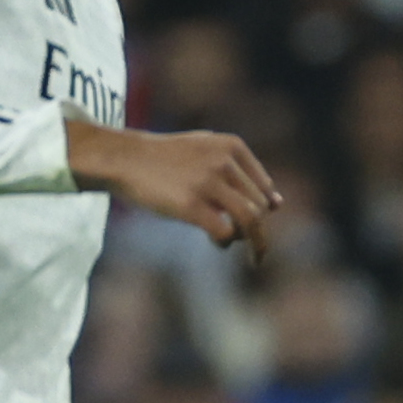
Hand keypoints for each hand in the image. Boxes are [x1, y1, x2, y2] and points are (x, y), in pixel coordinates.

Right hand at [67, 120, 282, 250]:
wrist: (124, 158)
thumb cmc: (165, 159)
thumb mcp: (206, 150)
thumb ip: (241, 171)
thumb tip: (278, 204)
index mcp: (232, 146)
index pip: (264, 188)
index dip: (262, 211)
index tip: (250, 225)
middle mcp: (224, 162)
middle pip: (258, 207)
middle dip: (253, 229)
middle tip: (238, 240)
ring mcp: (208, 183)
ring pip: (250, 219)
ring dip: (254, 242)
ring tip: (251, 256)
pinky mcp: (190, 205)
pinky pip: (225, 231)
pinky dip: (226, 242)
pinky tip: (216, 242)